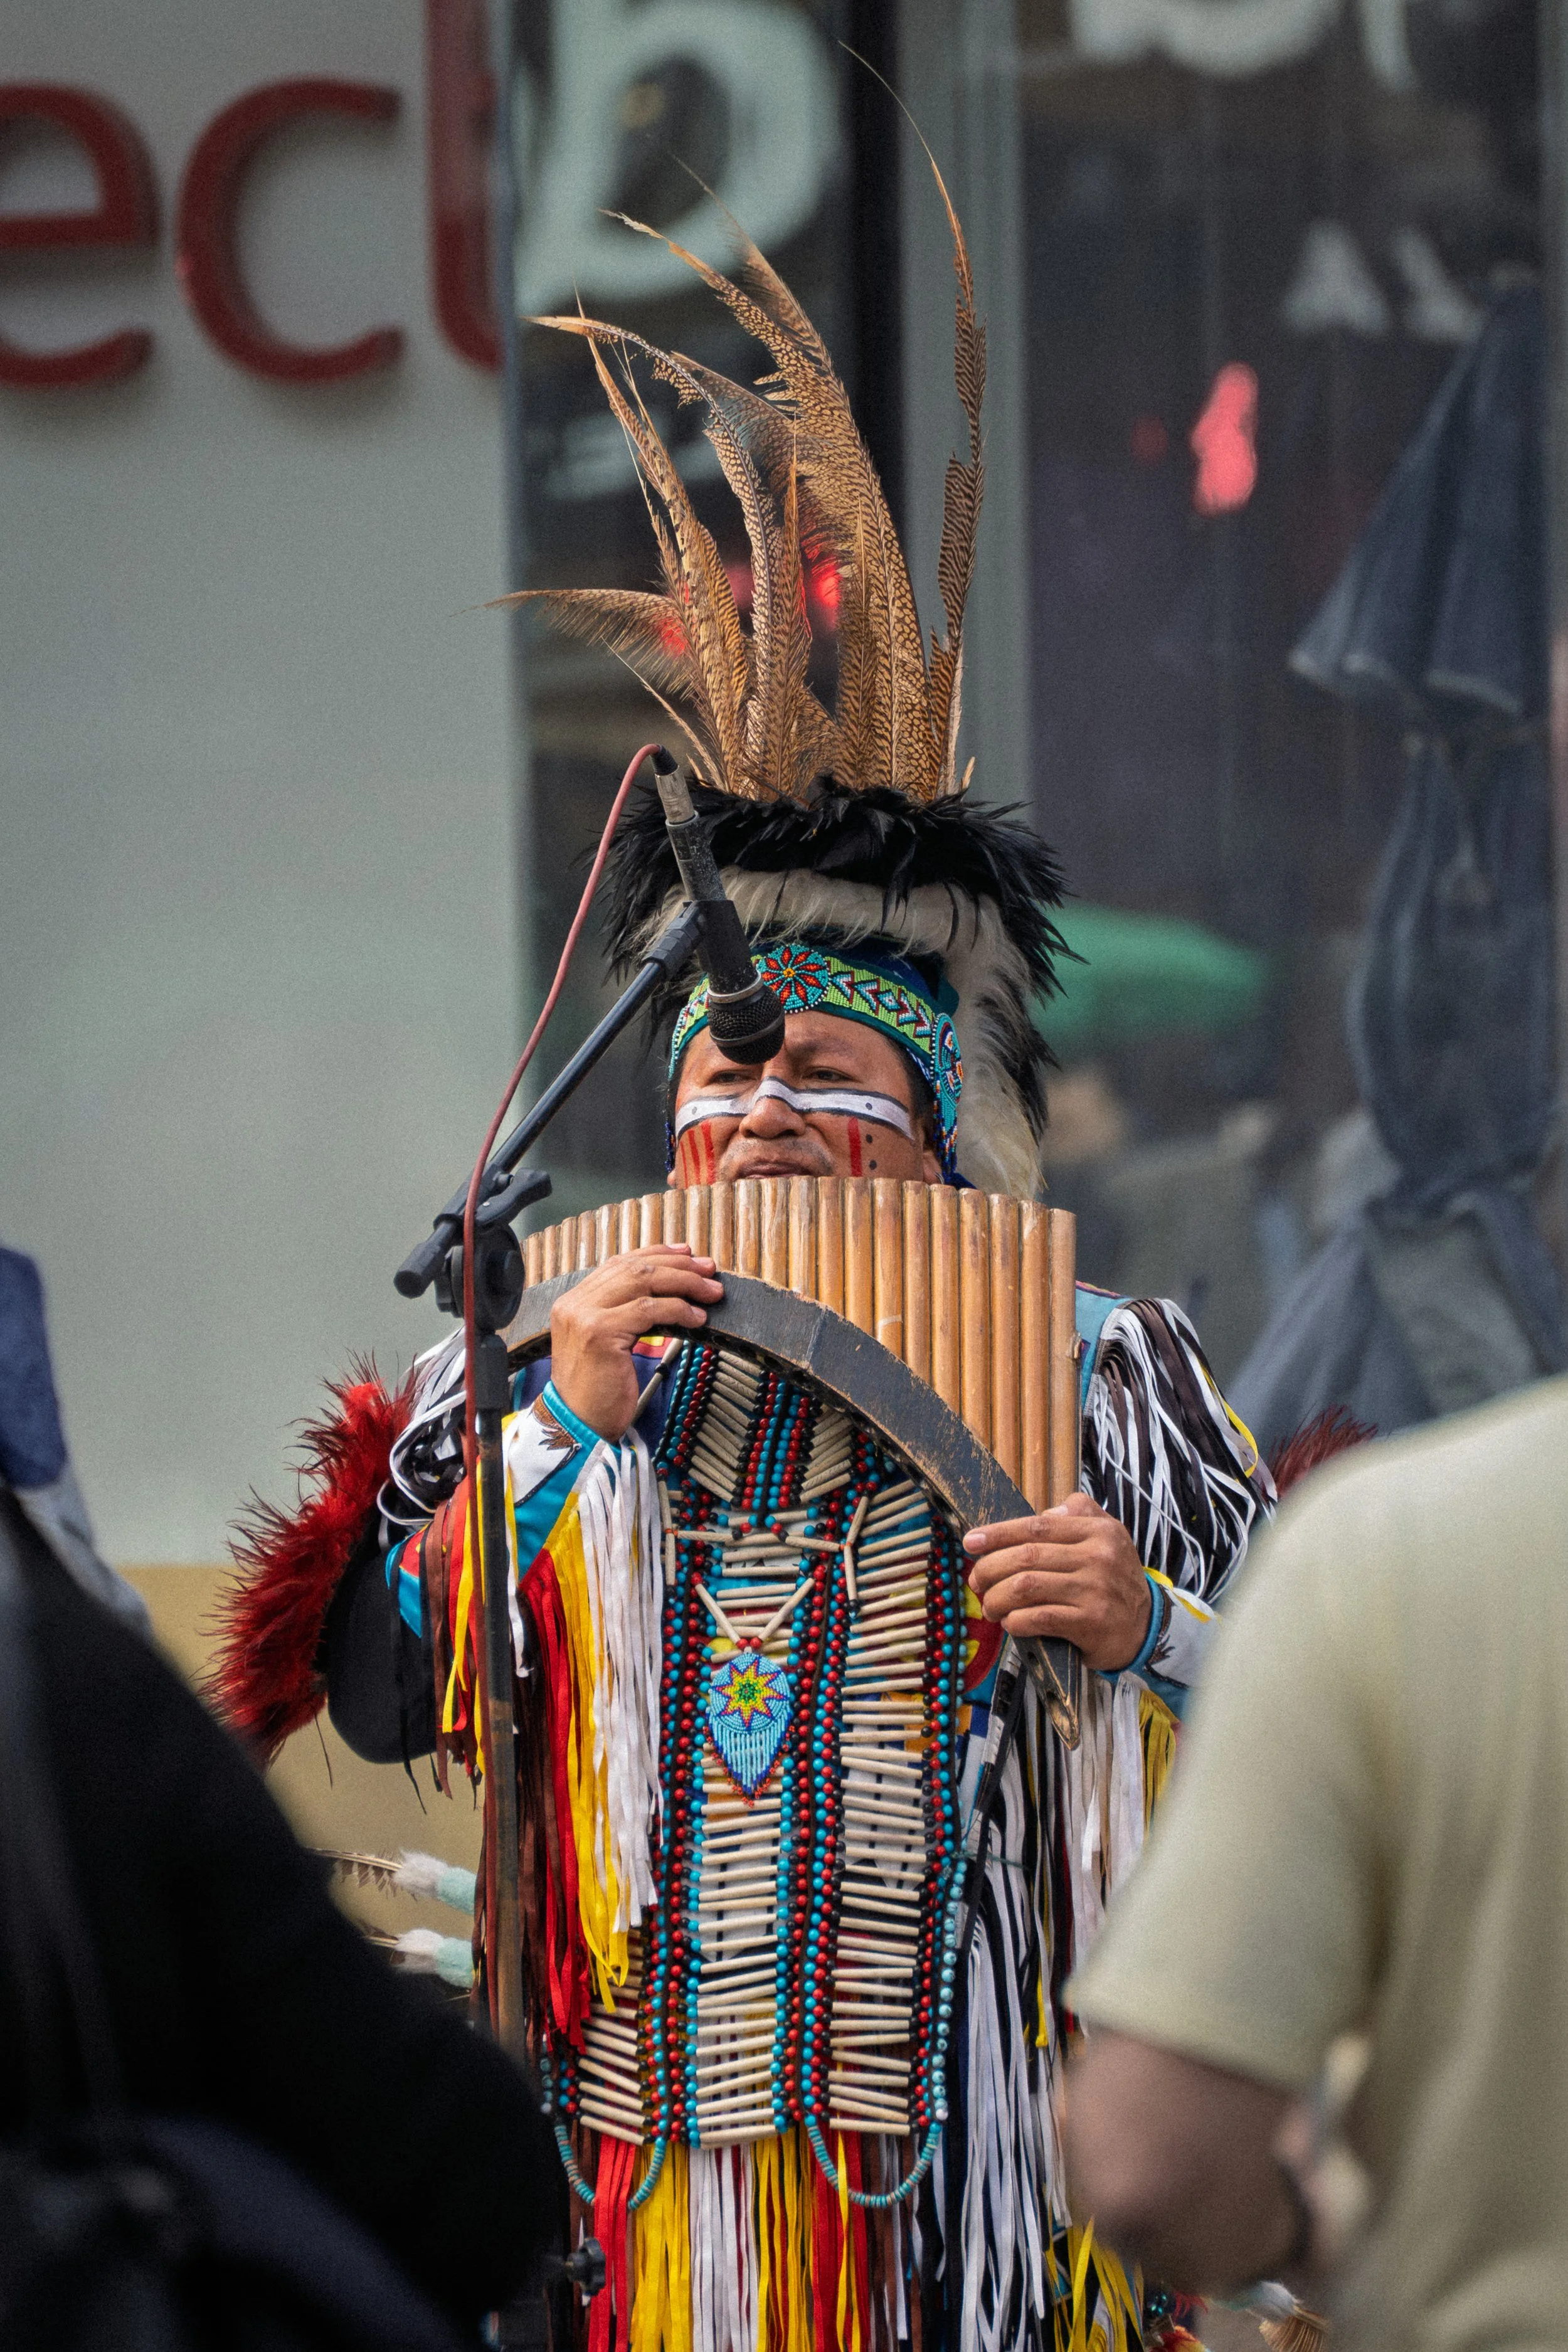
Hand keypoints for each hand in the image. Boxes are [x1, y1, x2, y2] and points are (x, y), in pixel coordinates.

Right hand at [550, 1245, 722, 1440]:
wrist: (577, 1425)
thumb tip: (669, 1293)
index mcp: (574, 1301)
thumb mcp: (608, 1344)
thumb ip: (625, 1315)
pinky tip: (697, 1318)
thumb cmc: (598, 1391)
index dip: (657, 1254)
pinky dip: (678, 1309)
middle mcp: (575, 1303)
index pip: (620, 1263)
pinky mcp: (600, 1332)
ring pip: (643, 1281)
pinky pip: (649, 1310)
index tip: (688, 1254)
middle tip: (709, 1270)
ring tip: (711, 1292)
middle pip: (634, 1268)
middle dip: (678, 1266)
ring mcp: (585, 1315)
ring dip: (685, 1283)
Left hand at [962, 1491, 1151, 1671]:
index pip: (1038, 1525)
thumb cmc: (1116, 1581)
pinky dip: (1016, 1621)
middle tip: (976, 1581)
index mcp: (1098, 1532)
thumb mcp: (1109, 1538)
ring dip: (997, 1597)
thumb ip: (1081, 1514)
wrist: (1148, 1629)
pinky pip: (1039, 1617)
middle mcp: (1098, 1557)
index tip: (971, 1541)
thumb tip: (1046, 1509)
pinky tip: (1010, 1622)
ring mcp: (1095, 1591)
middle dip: (990, 1568)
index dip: (999, 1533)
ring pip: (1027, 1587)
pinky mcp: (1090, 1623)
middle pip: (1026, 1556)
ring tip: (989, 1606)